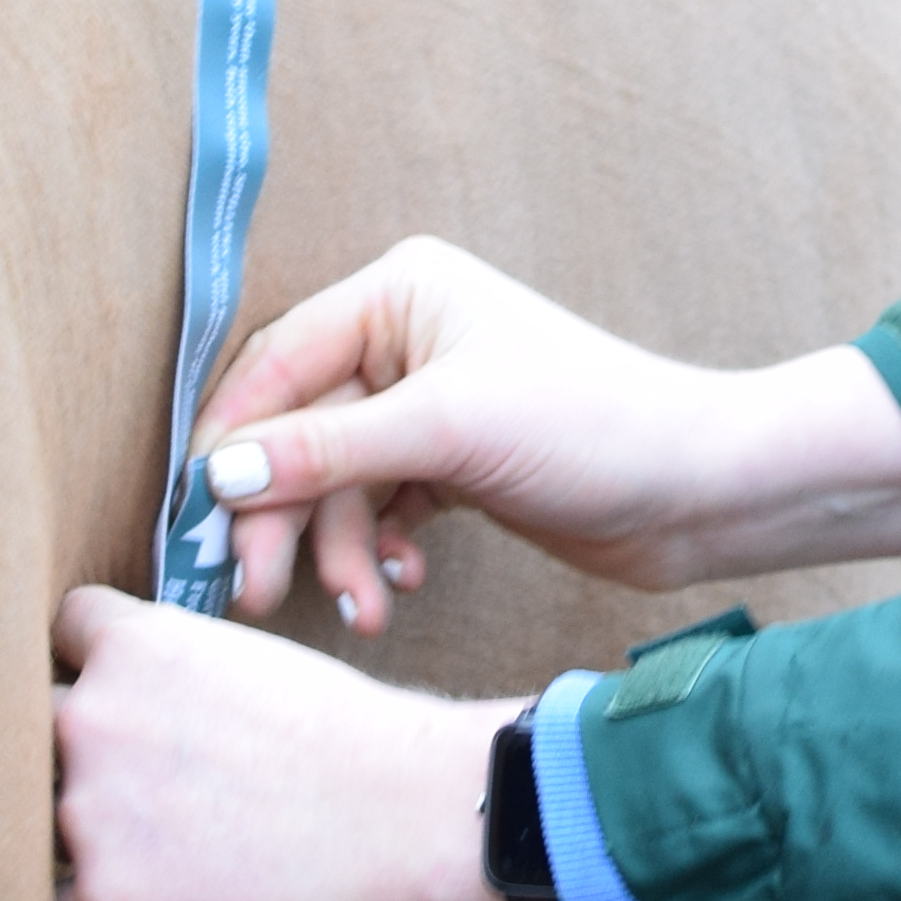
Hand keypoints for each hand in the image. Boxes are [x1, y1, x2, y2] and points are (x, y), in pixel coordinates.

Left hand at [50, 585, 512, 900]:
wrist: (409, 824)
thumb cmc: (357, 743)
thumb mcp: (249, 662)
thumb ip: (170, 677)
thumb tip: (137, 714)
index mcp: (132, 645)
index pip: (60, 635)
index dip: (91, 669)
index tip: (119, 702)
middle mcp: (91, 716)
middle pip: (32, 726)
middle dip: (72, 751)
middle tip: (130, 785)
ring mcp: (89, 810)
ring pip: (34, 818)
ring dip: (78, 835)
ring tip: (154, 852)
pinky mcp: (105, 900)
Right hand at [190, 238, 900, 627]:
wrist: (699, 491)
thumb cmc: (591, 427)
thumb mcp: (447, 432)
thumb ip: (326, 452)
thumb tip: (219, 474)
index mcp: (399, 292)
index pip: (279, 363)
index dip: (233, 441)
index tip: (201, 517)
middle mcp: (406, 337)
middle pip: (299, 431)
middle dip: (285, 516)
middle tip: (259, 594)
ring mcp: (428, 403)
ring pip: (336, 482)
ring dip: (338, 549)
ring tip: (364, 609)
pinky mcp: (451, 463)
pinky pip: (376, 507)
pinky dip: (376, 549)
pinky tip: (400, 583)